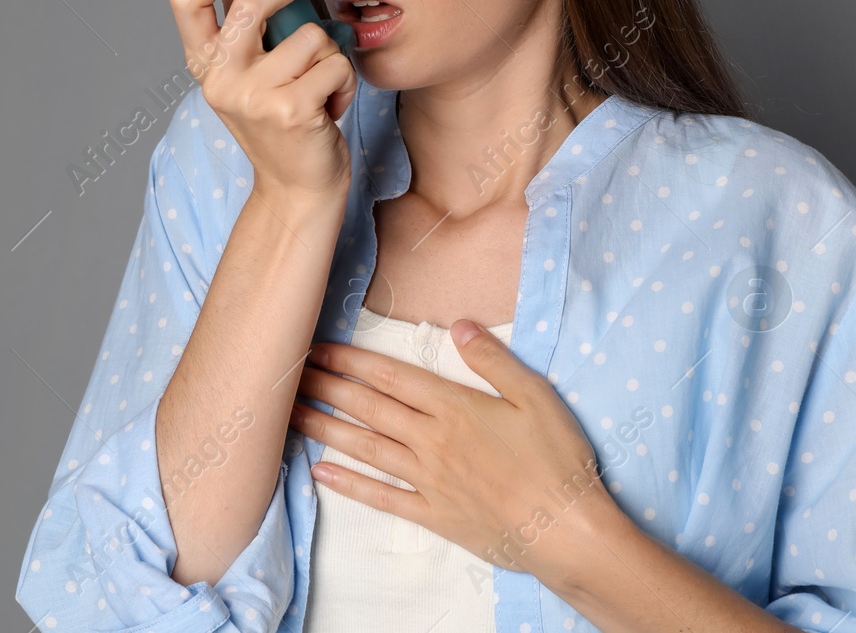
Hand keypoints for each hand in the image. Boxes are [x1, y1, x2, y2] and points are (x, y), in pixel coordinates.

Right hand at [168, 0, 356, 200]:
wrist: (298, 190)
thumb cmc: (284, 126)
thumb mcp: (252, 76)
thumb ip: (251, 32)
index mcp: (204, 66)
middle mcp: (219, 80)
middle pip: (252, 1)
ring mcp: (252, 96)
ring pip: (310, 35)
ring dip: (330, 55)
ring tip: (321, 84)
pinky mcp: (290, 109)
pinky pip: (334, 64)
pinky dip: (345, 80)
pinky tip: (331, 105)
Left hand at [290, 321, 624, 585]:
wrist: (567, 531)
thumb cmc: (557, 461)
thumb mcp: (536, 397)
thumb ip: (493, 359)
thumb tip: (458, 324)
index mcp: (453, 408)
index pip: (389, 377)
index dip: (350, 360)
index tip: (317, 348)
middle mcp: (431, 441)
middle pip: (367, 408)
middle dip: (326, 388)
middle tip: (288, 375)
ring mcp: (428, 480)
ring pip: (365, 448)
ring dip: (324, 429)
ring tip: (290, 415)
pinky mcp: (432, 514)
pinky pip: (382, 497)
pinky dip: (349, 485)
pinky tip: (320, 473)